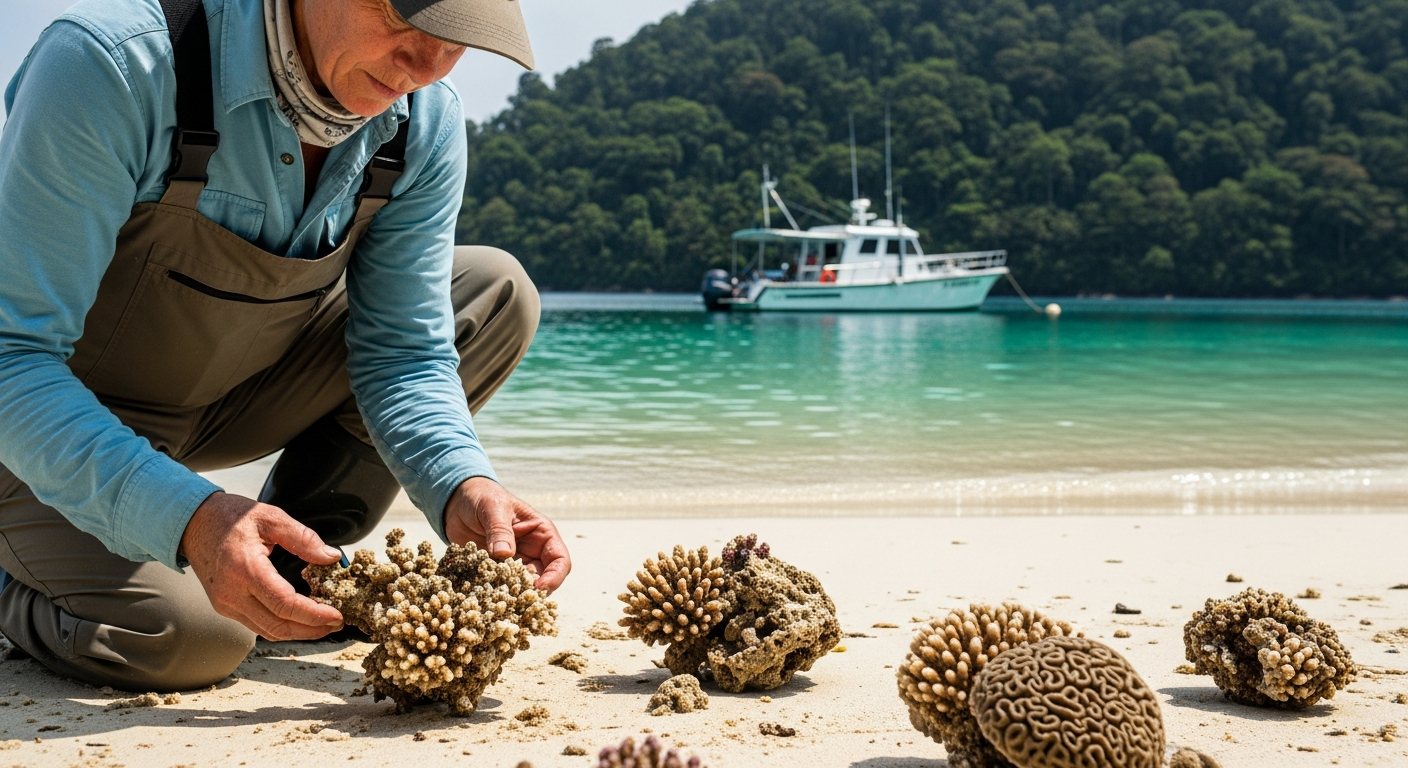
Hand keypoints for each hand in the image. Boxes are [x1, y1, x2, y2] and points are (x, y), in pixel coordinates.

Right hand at [179, 491, 344, 639]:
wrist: (194, 522)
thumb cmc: (230, 517)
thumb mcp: (271, 517)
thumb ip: (303, 538)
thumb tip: (330, 557)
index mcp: (245, 569)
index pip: (284, 604)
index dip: (314, 615)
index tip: (336, 616)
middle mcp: (232, 593)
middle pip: (277, 626)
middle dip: (311, 629)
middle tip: (336, 624)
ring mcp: (225, 603)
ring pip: (267, 630)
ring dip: (297, 632)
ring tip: (322, 624)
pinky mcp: (224, 606)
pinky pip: (256, 624)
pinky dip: (281, 625)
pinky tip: (298, 617)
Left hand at [443, 477, 570, 592]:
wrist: (459, 501)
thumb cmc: (484, 497)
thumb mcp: (493, 508)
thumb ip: (500, 529)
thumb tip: (504, 554)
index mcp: (542, 534)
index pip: (560, 560)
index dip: (554, 577)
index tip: (537, 589)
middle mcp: (532, 551)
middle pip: (544, 579)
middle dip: (532, 591)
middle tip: (515, 599)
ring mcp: (514, 563)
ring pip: (523, 587)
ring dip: (513, 595)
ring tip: (498, 599)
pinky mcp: (496, 571)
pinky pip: (501, 587)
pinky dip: (495, 593)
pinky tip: (483, 595)